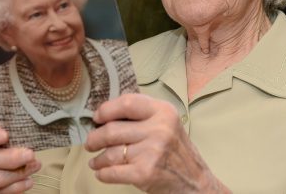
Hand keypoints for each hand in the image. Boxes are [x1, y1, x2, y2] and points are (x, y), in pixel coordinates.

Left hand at [85, 94, 230, 192]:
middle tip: (90, 142)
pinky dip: (102, 173)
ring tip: (95, 160)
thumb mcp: (166, 122)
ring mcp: (152, 152)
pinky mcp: (145, 173)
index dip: (106, 110)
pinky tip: (101, 172)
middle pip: (112, 129)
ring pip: (110, 152)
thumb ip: (142, 113)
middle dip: (95, 137)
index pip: (127, 103)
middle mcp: (159, 129)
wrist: (195, 182)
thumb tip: (105, 113)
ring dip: (97, 158)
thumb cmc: (175, 150)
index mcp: (163, 111)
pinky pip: (112, 172)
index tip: (97, 117)